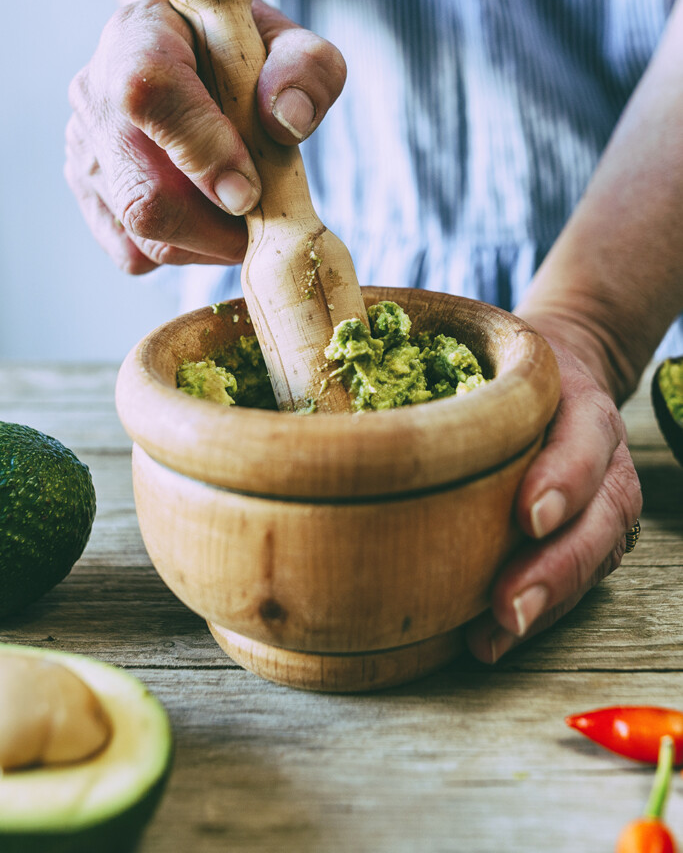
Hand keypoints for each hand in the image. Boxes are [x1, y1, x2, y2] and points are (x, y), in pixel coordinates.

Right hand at [65, 0, 345, 273]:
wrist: (194, 52)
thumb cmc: (244, 49)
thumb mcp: (288, 40)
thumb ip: (304, 68)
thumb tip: (290, 120)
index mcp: (139, 35)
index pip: (150, 95)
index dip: (204, 152)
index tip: (252, 191)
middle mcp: (94, 95)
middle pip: (144, 193)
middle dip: (220, 227)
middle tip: (269, 222)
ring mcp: (85, 151)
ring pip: (143, 233)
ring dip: (211, 243)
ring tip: (248, 215)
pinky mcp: (90, 197)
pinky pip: (136, 254)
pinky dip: (187, 251)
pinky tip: (213, 219)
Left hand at [465, 326, 642, 662]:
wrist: (564, 379)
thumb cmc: (512, 369)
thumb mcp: (496, 352)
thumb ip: (449, 365)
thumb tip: (362, 386)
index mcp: (581, 406)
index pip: (583, 442)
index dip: (562, 479)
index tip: (528, 516)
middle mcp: (604, 460)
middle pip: (598, 520)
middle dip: (555, 568)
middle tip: (508, 605)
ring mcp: (603, 503)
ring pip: (593, 559)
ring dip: (546, 602)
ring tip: (496, 633)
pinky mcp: (590, 538)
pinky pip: (576, 583)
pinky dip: (538, 613)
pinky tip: (492, 638)